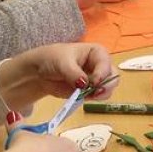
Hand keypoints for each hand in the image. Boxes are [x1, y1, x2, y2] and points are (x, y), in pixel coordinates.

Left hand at [3, 42, 117, 102]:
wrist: (39, 72)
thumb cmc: (52, 59)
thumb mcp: (62, 62)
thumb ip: (74, 73)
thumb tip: (84, 84)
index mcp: (96, 52)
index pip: (106, 63)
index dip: (103, 73)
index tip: (95, 82)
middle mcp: (100, 65)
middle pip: (113, 76)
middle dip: (107, 85)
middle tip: (96, 92)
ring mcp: (96, 80)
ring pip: (108, 88)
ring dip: (101, 94)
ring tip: (88, 96)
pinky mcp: (90, 91)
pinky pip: (98, 97)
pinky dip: (94, 99)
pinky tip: (84, 98)